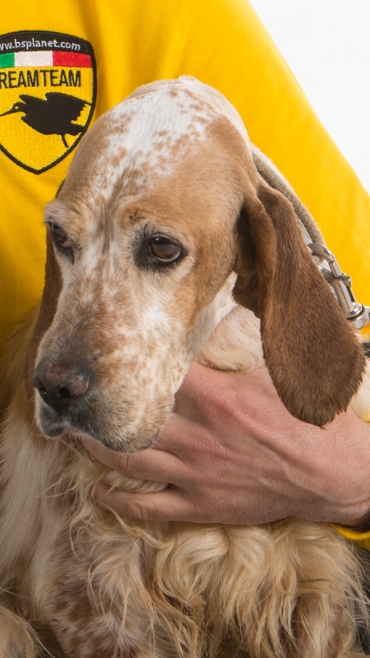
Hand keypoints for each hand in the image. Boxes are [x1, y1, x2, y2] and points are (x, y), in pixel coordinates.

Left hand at [82, 362, 369, 525]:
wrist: (330, 475)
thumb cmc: (307, 423)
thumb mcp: (275, 375)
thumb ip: (244, 344)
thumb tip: (228, 306)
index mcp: (214, 398)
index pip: (157, 377)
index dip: (124, 368)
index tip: (101, 361)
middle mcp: (197, 436)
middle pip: (131, 421)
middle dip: (96, 411)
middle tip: (70, 403)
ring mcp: (195, 474)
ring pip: (130, 463)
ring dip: (96, 451)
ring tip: (73, 438)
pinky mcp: (201, 504)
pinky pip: (149, 508)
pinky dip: (119, 501)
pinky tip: (99, 491)